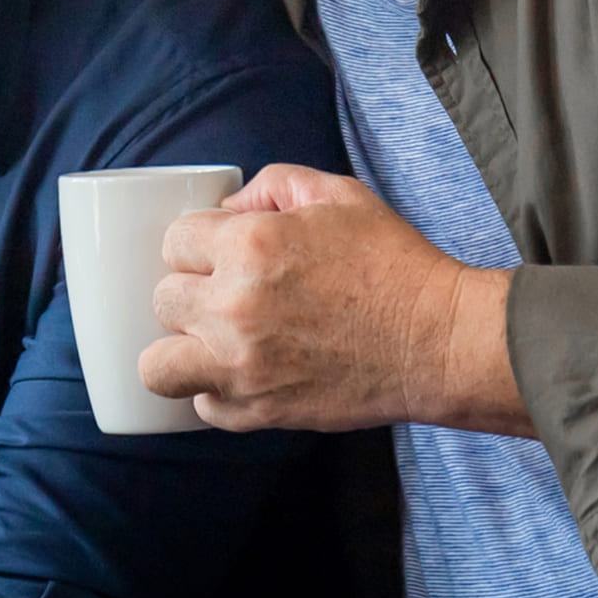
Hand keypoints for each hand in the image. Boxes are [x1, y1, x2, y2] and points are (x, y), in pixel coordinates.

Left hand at [140, 162, 528, 434]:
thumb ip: (271, 186)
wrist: (440, 341)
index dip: (197, 245)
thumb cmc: (394, 264)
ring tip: (212, 343)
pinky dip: (216, 392)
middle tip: (225, 296)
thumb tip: (226, 209)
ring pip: (157, 366)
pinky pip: (204, 407)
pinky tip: (243, 373)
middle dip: (189, 292)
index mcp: (250, 246)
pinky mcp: (261, 411)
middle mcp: (235, 307)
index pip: (174, 241)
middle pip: (162, 300)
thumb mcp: (337, 194)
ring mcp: (244, 366)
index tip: (221, 254)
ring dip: (180, 351)